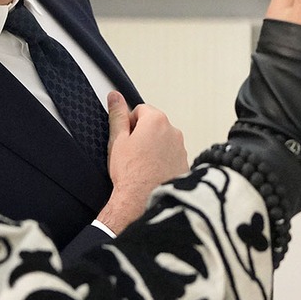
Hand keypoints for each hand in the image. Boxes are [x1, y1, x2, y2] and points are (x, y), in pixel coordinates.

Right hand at [97, 92, 186, 233]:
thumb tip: (115, 97)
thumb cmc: (131, 174)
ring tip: (141, 165)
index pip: (140, 110)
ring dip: (153, 147)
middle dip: (142, 134)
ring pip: (163, 140)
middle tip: (131, 153)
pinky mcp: (184, 163)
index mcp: (156, 121)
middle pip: (153, 124)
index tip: (126, 139)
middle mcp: (173, 131)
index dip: (129, 124)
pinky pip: (171, 155)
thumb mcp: (117, 141)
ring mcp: (181, 148)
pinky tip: (152, 172)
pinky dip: (163, 160)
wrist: (143, 202)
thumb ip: (117, 115)